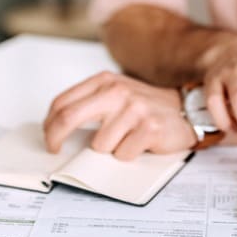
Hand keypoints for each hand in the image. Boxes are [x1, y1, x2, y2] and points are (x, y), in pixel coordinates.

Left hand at [43, 72, 195, 159]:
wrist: (186, 110)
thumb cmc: (146, 107)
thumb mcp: (115, 95)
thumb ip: (89, 105)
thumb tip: (56, 129)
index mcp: (104, 80)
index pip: (63, 102)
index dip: (50, 125)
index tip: (50, 139)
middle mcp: (117, 91)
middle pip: (69, 117)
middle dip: (56, 138)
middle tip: (57, 150)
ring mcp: (134, 108)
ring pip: (99, 144)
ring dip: (109, 150)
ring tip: (126, 140)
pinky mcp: (149, 127)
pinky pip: (122, 154)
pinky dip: (128, 155)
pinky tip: (140, 144)